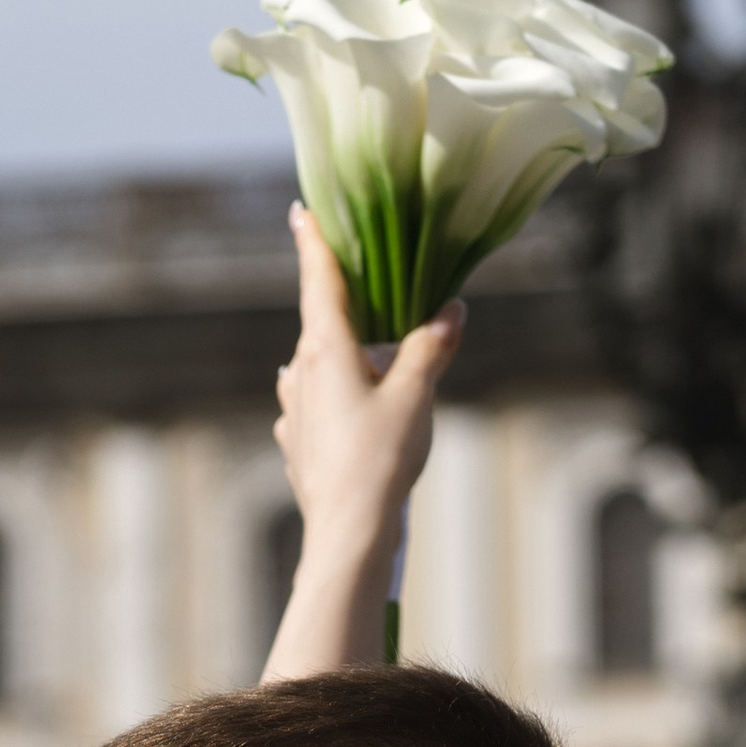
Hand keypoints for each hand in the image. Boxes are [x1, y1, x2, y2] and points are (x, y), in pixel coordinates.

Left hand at [261, 206, 464, 681]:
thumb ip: (433, 347)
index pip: (317, 280)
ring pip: (313, 370)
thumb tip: (452, 311)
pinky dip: (331, 401)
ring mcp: (292, 414)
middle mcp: (299, 376)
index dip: (314, 243)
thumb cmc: (381, 459)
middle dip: (345, 310)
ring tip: (368, 364)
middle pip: (319, 326)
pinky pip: (312, 409)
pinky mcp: (297, 448)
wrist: (348, 535)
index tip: (301, 211)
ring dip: (337, 360)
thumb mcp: (417, 395)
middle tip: (371, 296)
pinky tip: (348, 415)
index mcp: (324, 350)